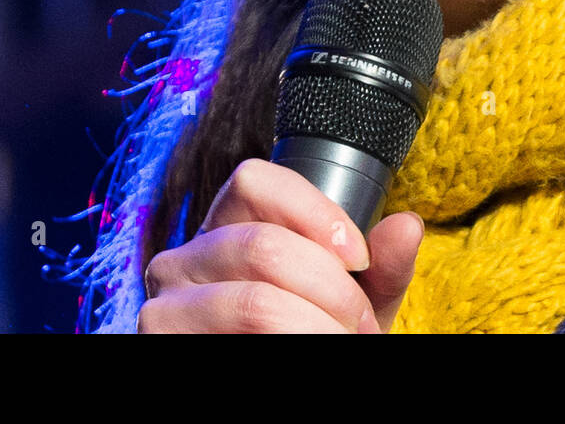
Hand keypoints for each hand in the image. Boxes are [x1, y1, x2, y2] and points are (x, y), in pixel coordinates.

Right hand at [136, 158, 423, 332]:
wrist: (278, 384)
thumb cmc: (310, 336)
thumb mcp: (351, 303)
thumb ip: (381, 268)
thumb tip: (407, 226)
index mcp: (226, 228)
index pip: (254, 180)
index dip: (313, 210)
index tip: (358, 256)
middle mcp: (183, 258)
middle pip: (265, 246)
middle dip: (331, 291)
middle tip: (360, 324)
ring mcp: (165, 305)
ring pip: (254, 300)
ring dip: (315, 327)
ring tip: (341, 342)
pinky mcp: (158, 342)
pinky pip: (236, 336)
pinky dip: (288, 344)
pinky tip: (303, 351)